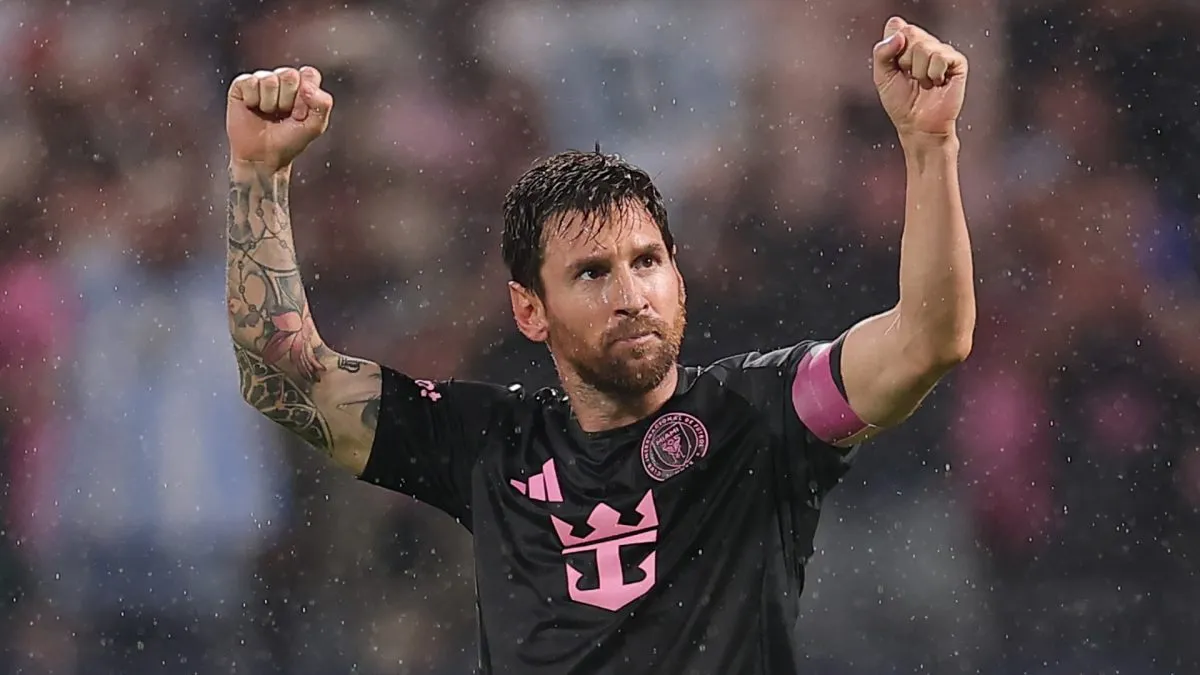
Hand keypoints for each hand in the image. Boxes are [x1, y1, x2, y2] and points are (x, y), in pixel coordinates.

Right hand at [226, 66, 333, 170]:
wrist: (263, 157)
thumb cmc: (288, 142)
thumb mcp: (315, 127)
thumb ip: (323, 104)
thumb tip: (307, 87)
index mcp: (303, 86)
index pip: (309, 74)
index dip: (307, 95)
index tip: (301, 113)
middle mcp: (282, 80)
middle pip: (289, 74)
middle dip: (288, 100)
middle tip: (283, 115)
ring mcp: (262, 81)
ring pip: (269, 79)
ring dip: (269, 103)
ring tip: (268, 114)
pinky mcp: (242, 85)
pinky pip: (250, 82)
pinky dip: (252, 100)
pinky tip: (253, 109)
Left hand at [872, 17, 967, 141]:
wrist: (917, 126)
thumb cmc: (901, 103)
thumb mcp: (882, 76)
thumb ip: (882, 52)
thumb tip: (899, 33)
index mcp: (907, 45)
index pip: (897, 27)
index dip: (892, 46)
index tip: (895, 66)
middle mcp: (926, 44)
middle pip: (910, 33)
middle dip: (904, 61)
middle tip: (909, 77)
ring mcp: (942, 52)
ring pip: (924, 47)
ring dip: (919, 72)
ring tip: (923, 83)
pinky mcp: (957, 62)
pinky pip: (940, 57)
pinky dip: (933, 74)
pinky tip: (936, 83)